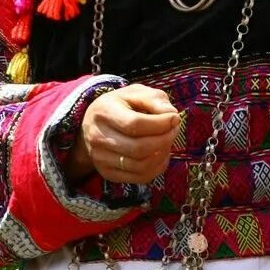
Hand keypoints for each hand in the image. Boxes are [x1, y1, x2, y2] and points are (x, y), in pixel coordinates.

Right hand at [66, 84, 180, 183]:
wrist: (95, 124)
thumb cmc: (122, 105)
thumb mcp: (136, 93)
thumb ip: (155, 99)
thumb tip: (171, 115)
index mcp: (103, 112)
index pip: (135, 125)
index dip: (160, 124)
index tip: (174, 118)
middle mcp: (97, 137)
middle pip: (138, 148)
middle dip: (164, 140)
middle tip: (174, 130)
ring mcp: (100, 158)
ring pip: (141, 165)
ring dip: (163, 154)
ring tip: (167, 140)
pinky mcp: (108, 173)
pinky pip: (141, 177)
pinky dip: (157, 167)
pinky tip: (161, 153)